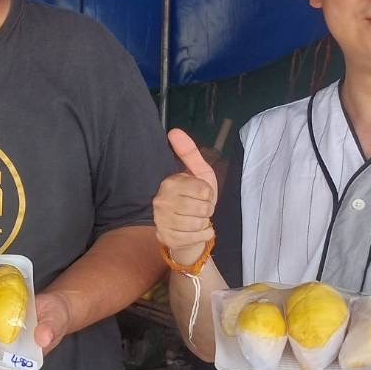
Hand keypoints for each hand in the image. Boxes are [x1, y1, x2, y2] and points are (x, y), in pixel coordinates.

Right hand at [152, 129, 217, 267]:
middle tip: (198, 208)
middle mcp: (161, 202)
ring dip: (204, 223)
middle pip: (203, 208)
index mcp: (169, 183)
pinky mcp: (166, 238)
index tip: (201, 195)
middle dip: (207, 210)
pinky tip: (196, 231)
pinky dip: (204, 235)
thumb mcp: (198, 174)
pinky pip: (198, 237)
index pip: (204, 190)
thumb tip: (173, 131)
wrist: (185, 228)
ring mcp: (161, 221)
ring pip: (200, 223)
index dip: (209, 194)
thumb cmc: (194, 198)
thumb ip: (189, 153)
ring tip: (196, 219)